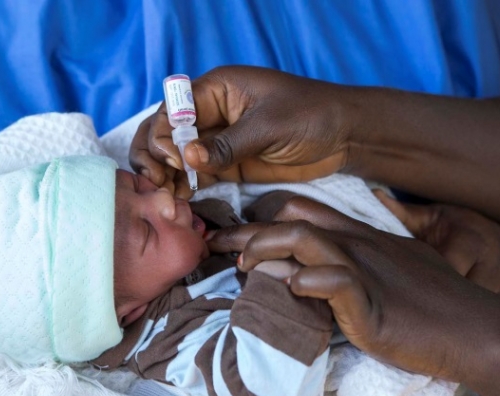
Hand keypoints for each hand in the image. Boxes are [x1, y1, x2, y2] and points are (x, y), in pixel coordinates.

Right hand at [130, 66, 354, 198]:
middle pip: (165, 132)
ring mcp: (217, 141)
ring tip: (165, 197)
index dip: (165, 134)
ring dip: (165, 175)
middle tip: (158, 183)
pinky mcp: (227, 165)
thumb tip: (187, 158)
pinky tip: (179, 201)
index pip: (173, 109)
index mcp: (215, 90)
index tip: (174, 159)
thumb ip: (228, 144)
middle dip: (155, 155)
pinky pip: (196, 175)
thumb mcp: (269, 125)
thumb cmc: (311, 115)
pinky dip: (184, 187)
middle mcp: (209, 114)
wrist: (344, 137)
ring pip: (176, 156)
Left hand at [206, 196, 499, 386]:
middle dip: (247, 230)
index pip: (301, 210)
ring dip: (266, 249)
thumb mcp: (391, 264)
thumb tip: (314, 262)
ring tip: (241, 265)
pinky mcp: (369, 302)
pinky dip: (307, 282)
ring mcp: (362, 269)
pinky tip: (292, 287)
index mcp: (357, 235)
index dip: (260, 216)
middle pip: (292, 220)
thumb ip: (356, 256)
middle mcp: (354, 244)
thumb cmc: (429, 297)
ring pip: (305, 241)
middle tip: (214, 244)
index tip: (231, 232)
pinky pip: (333, 282)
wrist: (470, 326)